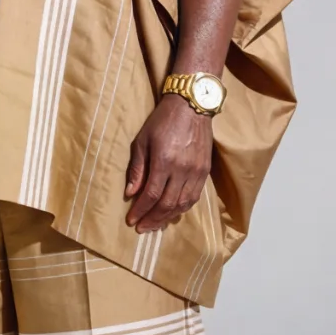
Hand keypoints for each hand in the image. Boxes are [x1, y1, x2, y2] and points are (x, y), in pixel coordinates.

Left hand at [124, 94, 212, 231]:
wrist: (192, 105)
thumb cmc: (162, 120)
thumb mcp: (142, 140)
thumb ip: (137, 169)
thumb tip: (130, 193)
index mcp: (164, 161)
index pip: (151, 195)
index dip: (140, 210)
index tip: (131, 220)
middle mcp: (182, 169)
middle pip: (167, 204)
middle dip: (152, 219)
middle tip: (141, 228)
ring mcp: (196, 171)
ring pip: (183, 204)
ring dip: (168, 218)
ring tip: (155, 225)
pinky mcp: (205, 171)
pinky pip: (194, 197)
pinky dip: (182, 208)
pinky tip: (173, 213)